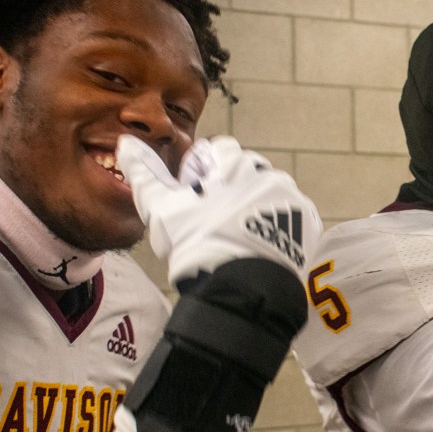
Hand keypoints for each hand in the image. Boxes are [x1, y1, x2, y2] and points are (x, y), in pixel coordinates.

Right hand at [115, 134, 321, 284]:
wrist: (241, 288)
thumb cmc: (196, 244)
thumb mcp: (161, 208)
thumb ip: (144, 173)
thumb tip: (126, 143)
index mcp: (234, 162)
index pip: (217, 150)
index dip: (201, 172)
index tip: (193, 194)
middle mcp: (267, 172)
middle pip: (244, 172)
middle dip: (228, 189)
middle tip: (211, 220)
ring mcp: (290, 198)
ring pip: (266, 195)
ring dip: (252, 207)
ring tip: (234, 236)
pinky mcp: (306, 223)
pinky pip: (288, 216)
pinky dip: (273, 226)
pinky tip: (256, 245)